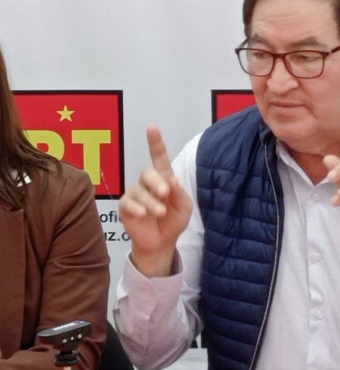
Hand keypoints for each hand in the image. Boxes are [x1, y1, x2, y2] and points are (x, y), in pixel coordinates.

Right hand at [118, 125, 192, 276]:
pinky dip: (137, 208)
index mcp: (164, 178)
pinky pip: (128, 203)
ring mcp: (135, 194)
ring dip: (151, 202)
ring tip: (160, 212)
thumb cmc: (174, 220)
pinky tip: (143, 214)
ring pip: (139, 191)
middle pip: (147, 172)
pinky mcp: (125, 207)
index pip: (159, 157)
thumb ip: (179, 192)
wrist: (163, 242)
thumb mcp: (184, 206)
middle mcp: (148, 183)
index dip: (155, 142)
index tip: (152, 127)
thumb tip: (170, 179)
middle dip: (157, 181)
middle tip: (165, 193)